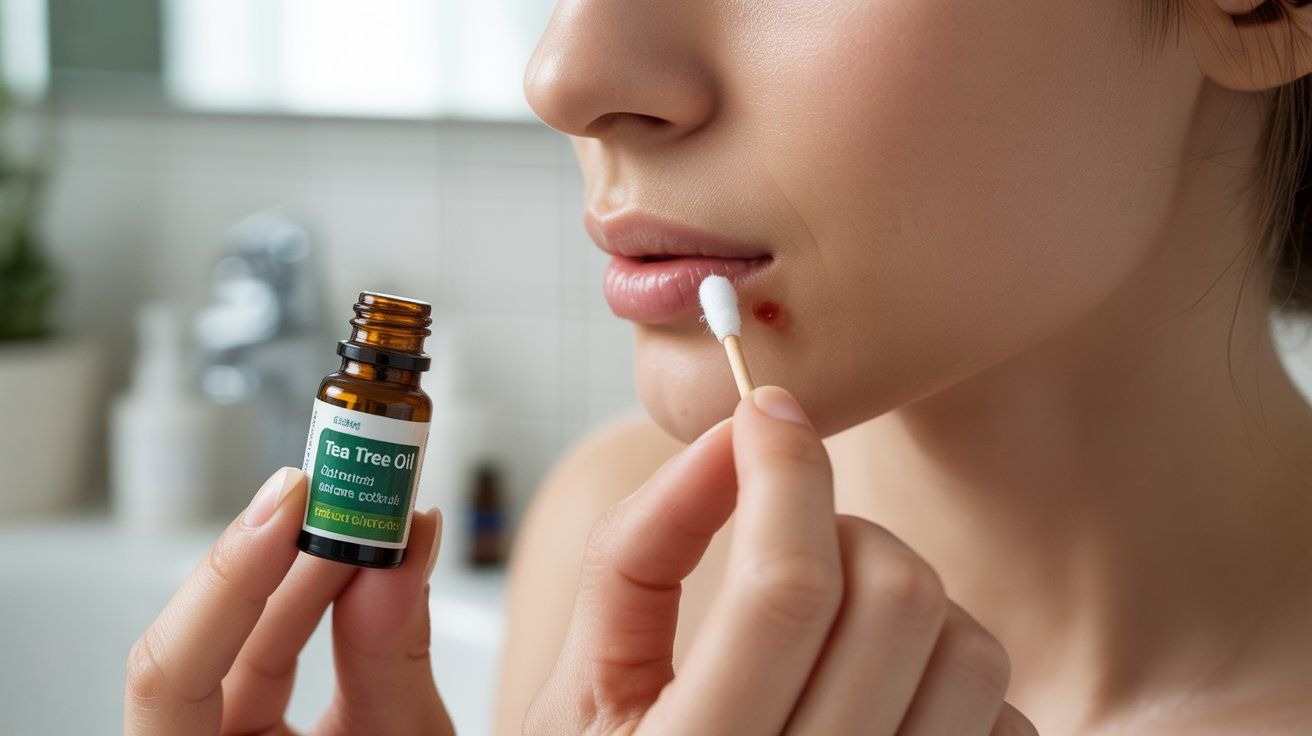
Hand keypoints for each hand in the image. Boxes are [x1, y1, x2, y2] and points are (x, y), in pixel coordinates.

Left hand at [124, 467, 452, 735]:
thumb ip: (389, 657)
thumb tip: (399, 550)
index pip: (171, 672)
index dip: (226, 577)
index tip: (294, 501)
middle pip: (205, 637)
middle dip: (283, 551)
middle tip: (349, 479)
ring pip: (243, 634)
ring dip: (315, 566)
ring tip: (377, 508)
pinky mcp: (244, 722)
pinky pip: (273, 648)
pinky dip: (325, 600)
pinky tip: (369, 556)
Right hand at [525, 386, 1037, 734]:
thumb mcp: (585, 681)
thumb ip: (633, 555)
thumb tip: (724, 439)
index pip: (786, 589)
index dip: (785, 467)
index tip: (766, 411)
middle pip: (897, 601)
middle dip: (843, 526)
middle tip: (793, 534)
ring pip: (969, 649)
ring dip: (904, 596)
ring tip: (836, 619)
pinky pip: (1004, 717)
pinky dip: (948, 675)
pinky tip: (880, 690)